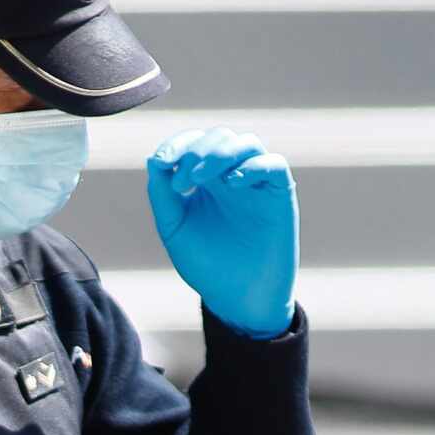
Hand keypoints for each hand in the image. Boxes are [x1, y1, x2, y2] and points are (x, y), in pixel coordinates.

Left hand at [146, 127, 298, 338]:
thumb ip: (161, 194)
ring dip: (220, 153)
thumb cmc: (206, 264)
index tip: (161, 162)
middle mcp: (232, 175)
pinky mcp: (280, 195)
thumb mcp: (174, 228)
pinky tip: (233, 183)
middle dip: (196, 151)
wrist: (236, 298)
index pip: (194, 143)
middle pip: (219, 137)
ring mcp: (258, 184)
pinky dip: (254, 166)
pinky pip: (275, 165)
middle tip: (182, 182)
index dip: (177, 144)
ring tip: (200, 177)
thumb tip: (154, 159)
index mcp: (206, 179)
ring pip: (247, 143)